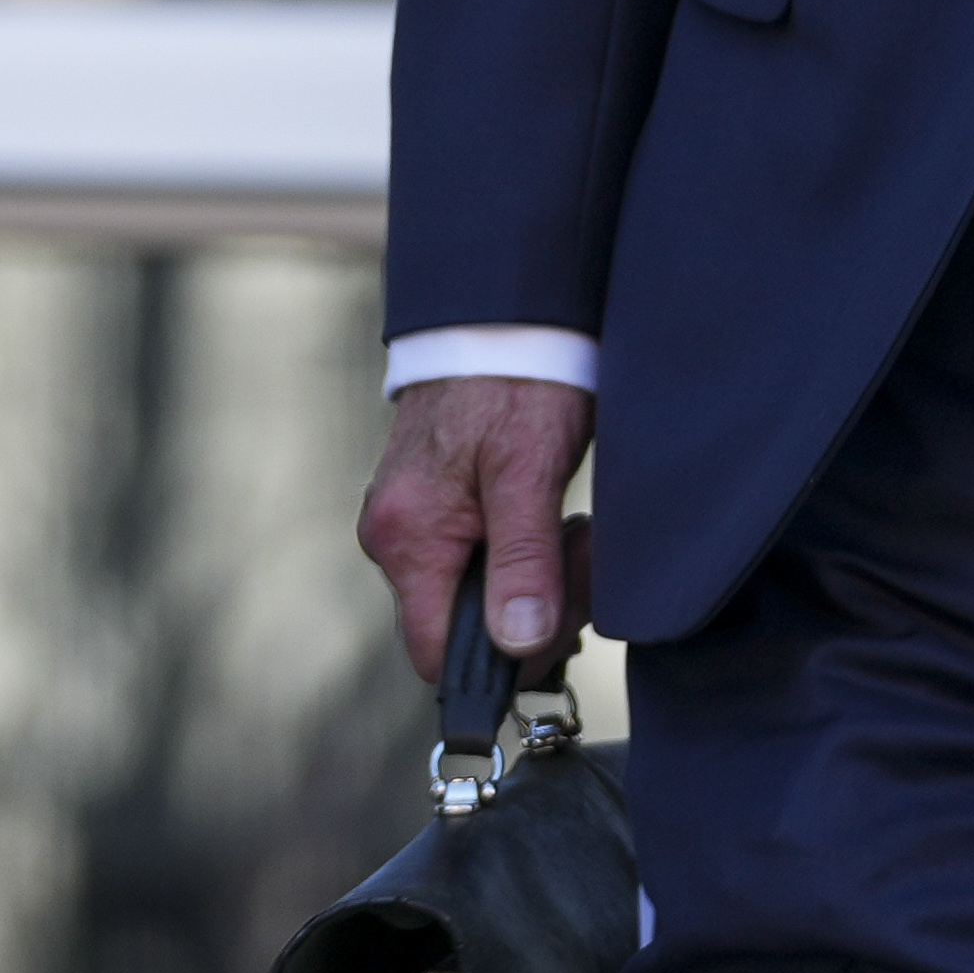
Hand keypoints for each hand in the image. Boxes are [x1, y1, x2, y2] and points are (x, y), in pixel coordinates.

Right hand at [357, 377, 597, 684]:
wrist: (500, 313)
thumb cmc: (513, 380)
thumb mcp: (530, 470)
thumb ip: (523, 560)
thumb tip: (519, 642)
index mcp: (406, 536)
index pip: (436, 654)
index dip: (501, 659)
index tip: (557, 618)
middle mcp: (393, 535)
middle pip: (460, 628)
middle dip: (533, 610)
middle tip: (580, 552)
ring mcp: (408, 520)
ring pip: (475, 596)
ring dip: (534, 578)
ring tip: (573, 528)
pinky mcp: (430, 505)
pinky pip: (475, 561)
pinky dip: (520, 553)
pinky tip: (550, 518)